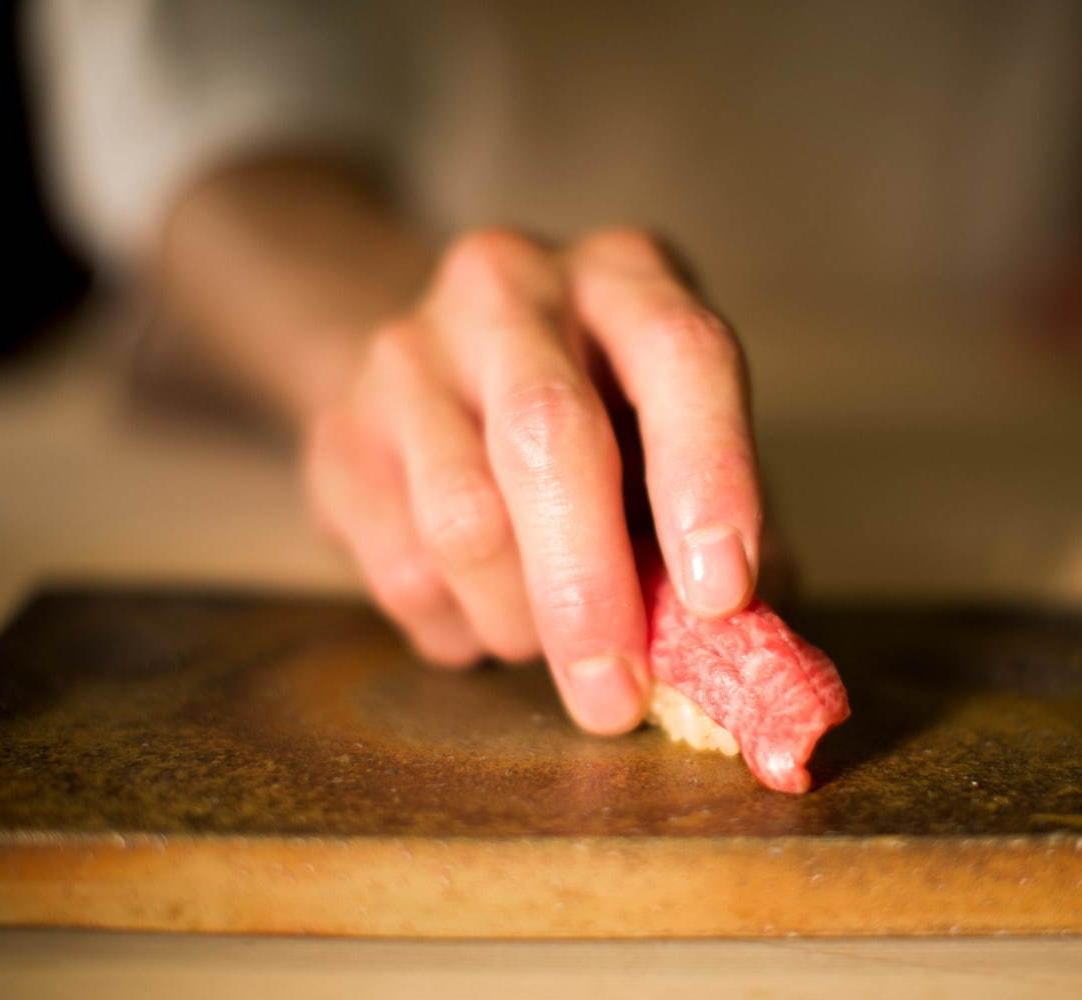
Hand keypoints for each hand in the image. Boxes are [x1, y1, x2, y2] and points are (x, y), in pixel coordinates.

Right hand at [303, 227, 762, 734]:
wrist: (446, 369)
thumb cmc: (606, 423)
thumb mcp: (680, 447)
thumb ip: (726, 537)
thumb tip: (743, 656)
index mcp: (628, 276)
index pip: (682, 355)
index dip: (709, 477)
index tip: (721, 596)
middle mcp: (512, 287)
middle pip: (547, 433)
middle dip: (588, 586)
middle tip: (616, 696)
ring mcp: (409, 351)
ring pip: (464, 518)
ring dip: (521, 621)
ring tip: (550, 644)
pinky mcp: (339, 431)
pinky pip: (401, 569)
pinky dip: (461, 629)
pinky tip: (487, 615)